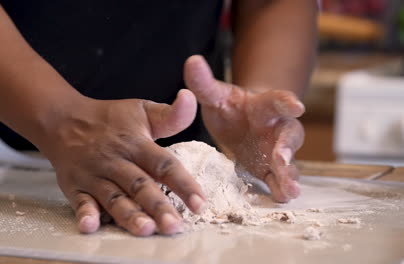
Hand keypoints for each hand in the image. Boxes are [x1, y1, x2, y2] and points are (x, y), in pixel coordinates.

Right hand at [37, 90, 205, 235]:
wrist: (62, 119)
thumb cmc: (109, 119)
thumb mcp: (141, 110)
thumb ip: (171, 114)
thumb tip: (191, 97)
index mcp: (136, 143)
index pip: (164, 164)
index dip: (183, 184)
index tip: (200, 202)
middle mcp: (116, 160)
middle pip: (139, 185)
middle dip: (157, 206)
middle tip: (174, 226)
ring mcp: (94, 175)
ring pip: (113, 197)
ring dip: (129, 215)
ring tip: (145, 230)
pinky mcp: (75, 187)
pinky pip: (80, 201)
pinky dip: (85, 214)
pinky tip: (91, 226)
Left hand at [184, 55, 304, 202]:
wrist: (242, 123)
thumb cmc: (231, 107)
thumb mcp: (216, 95)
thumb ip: (204, 82)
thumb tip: (191, 60)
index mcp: (263, 106)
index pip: (276, 101)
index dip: (286, 102)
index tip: (295, 106)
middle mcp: (276, 128)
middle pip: (289, 135)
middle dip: (287, 148)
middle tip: (282, 159)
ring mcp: (276, 150)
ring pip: (288, 163)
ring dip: (289, 175)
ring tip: (290, 190)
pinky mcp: (270, 169)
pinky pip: (278, 179)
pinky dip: (280, 189)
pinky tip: (281, 198)